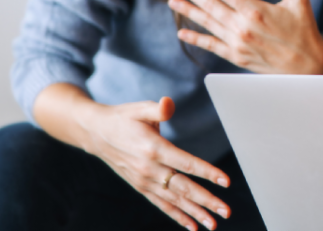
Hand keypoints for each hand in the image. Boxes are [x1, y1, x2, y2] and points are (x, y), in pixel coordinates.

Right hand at [80, 96, 229, 230]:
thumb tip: (169, 103)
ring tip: (213, 224)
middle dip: (206, 201)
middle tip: (226, 211)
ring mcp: (144, 181)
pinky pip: (161, 204)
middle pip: (183, 188)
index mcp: (153, 149)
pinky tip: (192, 226)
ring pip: (174, 200)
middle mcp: (149, 169)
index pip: (186, 164)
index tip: (226, 181)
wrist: (96, 133)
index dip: (208, 172)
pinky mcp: (141, 186)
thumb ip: (158, 109)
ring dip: (195, 213)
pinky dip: (177, 216)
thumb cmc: (123, 118)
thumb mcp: (140, 109)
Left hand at [169, 0, 322, 73]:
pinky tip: (183, 32)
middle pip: (210, 5)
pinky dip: (196, 38)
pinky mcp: (237, 57)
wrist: (308, 67)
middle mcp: (242, 27)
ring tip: (173, 0)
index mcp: (256, 10)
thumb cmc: (305, 30)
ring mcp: (238, 43)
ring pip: (208, 24)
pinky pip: (212, 45)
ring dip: (189, 11)